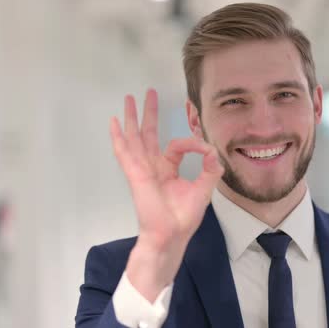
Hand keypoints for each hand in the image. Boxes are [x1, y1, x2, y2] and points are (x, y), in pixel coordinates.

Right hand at [110, 88, 223, 300]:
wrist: (171, 235)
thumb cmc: (183, 217)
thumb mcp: (203, 189)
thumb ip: (209, 169)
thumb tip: (213, 150)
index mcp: (167, 170)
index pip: (176, 145)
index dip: (192, 143)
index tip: (206, 150)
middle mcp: (152, 167)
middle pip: (148, 134)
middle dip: (148, 113)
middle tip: (148, 93)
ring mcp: (142, 169)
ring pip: (134, 137)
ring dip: (132, 118)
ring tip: (129, 98)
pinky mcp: (136, 174)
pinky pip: (124, 152)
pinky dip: (118, 137)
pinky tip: (114, 122)